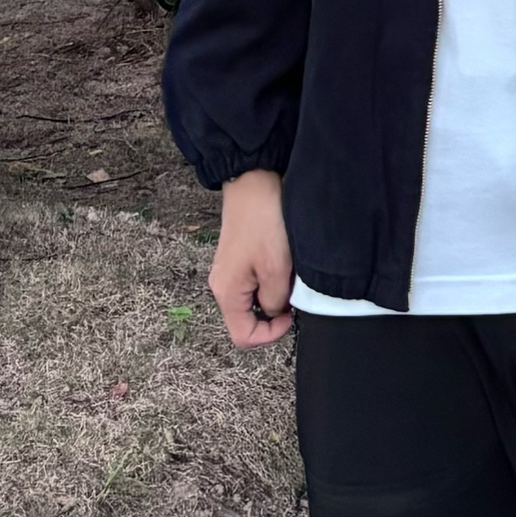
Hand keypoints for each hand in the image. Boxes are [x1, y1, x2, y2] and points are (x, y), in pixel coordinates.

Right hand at [209, 169, 294, 346]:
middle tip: (293, 292)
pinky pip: (256, 282)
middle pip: (248, 318)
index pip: (243, 336)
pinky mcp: (240, 258)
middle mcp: (223, 285)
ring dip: (275, 293)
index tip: (290, 317)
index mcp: (226, 292)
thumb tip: (274, 312)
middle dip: (274, 313)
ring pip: (255, 299)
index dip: (270, 335)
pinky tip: (284, 261)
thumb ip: (275, 300)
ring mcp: (231, 271)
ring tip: (289, 272)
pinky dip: (272, 278)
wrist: (253, 180)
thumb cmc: (263, 220)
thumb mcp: (276, 268)